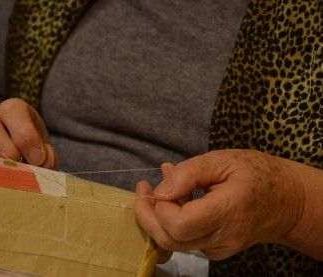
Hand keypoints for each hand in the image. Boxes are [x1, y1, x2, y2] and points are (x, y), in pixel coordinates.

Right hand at [0, 98, 57, 168]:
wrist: (19, 164)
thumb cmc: (32, 159)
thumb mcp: (44, 157)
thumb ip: (48, 159)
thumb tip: (42, 162)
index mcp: (15, 113)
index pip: (13, 110)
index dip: (26, 134)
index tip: (38, 159)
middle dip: (4, 146)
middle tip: (15, 166)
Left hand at [135, 149, 304, 260]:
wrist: (286, 200)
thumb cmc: (257, 174)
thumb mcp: (222, 160)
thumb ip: (189, 173)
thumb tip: (160, 190)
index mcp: (228, 211)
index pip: (179, 223)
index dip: (160, 206)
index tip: (156, 184)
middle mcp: (223, 237)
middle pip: (170, 239)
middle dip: (146, 215)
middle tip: (141, 188)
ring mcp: (220, 248)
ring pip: (174, 243)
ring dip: (157, 217)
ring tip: (155, 189)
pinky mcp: (216, 249)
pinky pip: (185, 240)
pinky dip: (172, 220)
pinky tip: (177, 198)